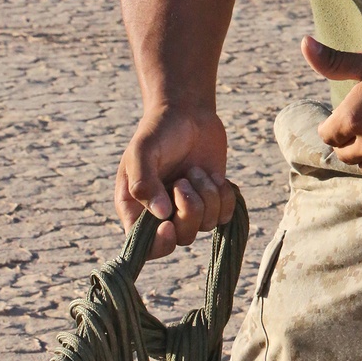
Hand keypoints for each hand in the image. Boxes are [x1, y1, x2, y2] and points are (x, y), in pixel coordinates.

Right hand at [115, 107, 234, 257]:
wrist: (187, 113)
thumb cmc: (158, 131)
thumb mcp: (142, 152)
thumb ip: (144, 183)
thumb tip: (161, 216)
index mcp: (136, 208)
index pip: (143, 247)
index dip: (158, 245)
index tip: (168, 225)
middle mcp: (162, 214)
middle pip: (181, 238)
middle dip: (189, 210)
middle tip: (183, 181)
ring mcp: (189, 209)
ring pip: (205, 226)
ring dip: (206, 196)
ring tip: (196, 170)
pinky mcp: (212, 202)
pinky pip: (225, 215)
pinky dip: (224, 196)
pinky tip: (214, 176)